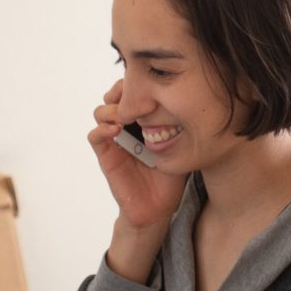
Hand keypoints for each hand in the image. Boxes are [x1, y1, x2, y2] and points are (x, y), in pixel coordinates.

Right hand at [88, 79, 186, 228]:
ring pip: (101, 111)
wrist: (159, 207)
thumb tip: (195, 100)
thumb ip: (181, 125)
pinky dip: (102, 129)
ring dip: (112, 108)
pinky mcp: (106, 154)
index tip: (150, 83)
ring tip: (125, 114)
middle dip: (122, 90)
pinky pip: (95, 136)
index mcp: (143, 120)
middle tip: (135, 93)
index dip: (138, 83)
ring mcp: (114, 139)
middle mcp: (127, 126)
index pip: (134, 92)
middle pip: (115, 95)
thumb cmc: (172, 177)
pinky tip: (117, 130)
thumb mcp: (181, 146)